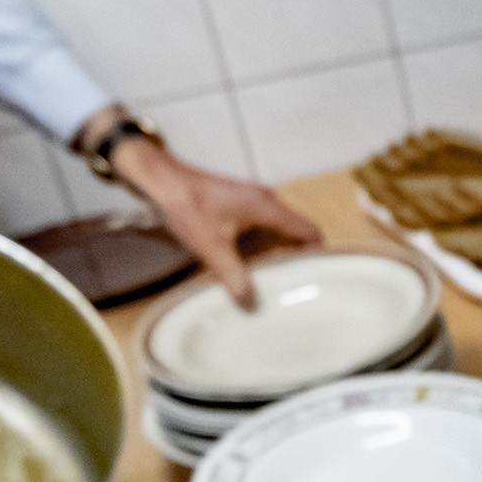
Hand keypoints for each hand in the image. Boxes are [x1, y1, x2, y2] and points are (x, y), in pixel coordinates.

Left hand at [106, 134, 321, 305]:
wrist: (166, 180)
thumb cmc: (191, 208)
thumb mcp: (213, 248)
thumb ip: (234, 275)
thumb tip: (249, 301)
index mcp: (269, 209)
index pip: (309, 231)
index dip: (316, 254)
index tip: (314, 276)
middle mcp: (267, 200)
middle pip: (295, 231)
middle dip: (295, 256)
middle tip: (290, 283)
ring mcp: (254, 197)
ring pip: (278, 228)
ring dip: (276, 249)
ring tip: (268, 275)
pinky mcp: (241, 199)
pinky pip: (263, 223)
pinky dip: (261, 240)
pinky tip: (246, 258)